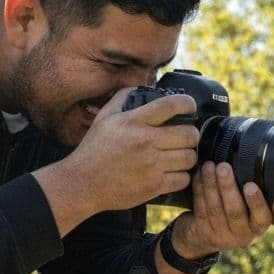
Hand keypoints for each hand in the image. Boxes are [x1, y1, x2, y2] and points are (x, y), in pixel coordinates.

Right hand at [34, 88, 199, 235]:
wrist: (83, 183)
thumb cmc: (93, 150)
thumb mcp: (104, 118)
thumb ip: (122, 98)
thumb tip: (140, 88)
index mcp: (134, 122)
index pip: (172, 105)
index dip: (187, 103)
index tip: (189, 106)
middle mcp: (145, 142)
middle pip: (189, 134)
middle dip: (191, 134)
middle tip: (185, 136)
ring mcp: (151, 165)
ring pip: (189, 158)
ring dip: (187, 156)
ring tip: (179, 155)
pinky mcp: (153, 186)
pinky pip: (183, 179)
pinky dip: (181, 176)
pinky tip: (172, 172)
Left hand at [168, 161, 273, 258]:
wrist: (204, 236)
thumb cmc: (235, 209)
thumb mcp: (250, 205)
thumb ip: (258, 187)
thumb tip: (260, 152)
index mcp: (262, 223)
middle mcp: (246, 233)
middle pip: (237, 212)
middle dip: (229, 188)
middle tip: (224, 167)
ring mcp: (223, 235)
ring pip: (216, 209)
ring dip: (211, 184)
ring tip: (210, 165)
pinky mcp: (204, 232)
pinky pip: (201, 208)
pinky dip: (199, 189)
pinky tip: (199, 174)